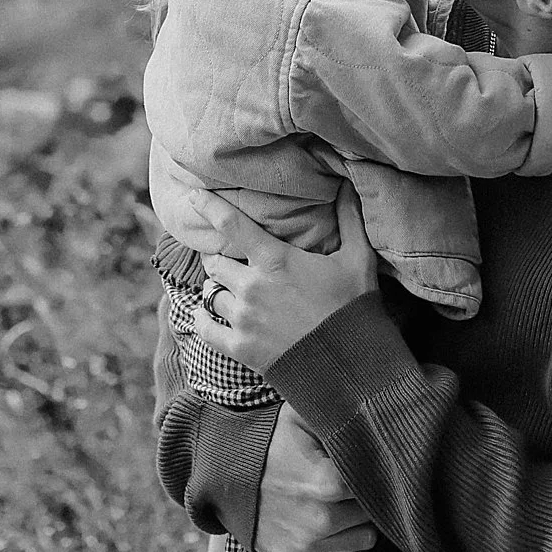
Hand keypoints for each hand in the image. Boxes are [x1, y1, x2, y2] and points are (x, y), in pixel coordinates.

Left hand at [194, 185, 378, 375]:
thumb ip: (349, 218)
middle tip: (227, 256)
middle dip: (218, 256)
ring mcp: (243, 320)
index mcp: (275, 260)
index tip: (193, 197)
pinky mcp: (241, 349)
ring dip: (215, 287)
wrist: (350, 366)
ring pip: (209, 293)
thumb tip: (346, 184)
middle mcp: (252, 287)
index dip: (208, 207)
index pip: (231, 225)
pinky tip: (206, 315)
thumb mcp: (358, 258)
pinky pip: (205, 329)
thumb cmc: (353, 307)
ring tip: (224, 286)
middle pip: (215, 262)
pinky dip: (203, 319)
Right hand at [254, 406, 376, 551]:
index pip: (376, 487)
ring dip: (361, 524)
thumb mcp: (300, 415)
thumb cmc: (269, 439)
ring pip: (365, 542)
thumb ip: (338, 415)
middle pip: (373, 515)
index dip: (377, 476)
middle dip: (370, 498)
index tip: (369, 466)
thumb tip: (370, 414)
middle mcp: (319, 520)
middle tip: (357, 483)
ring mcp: (305, 546)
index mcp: (326, 482)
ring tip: (347, 504)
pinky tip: (344, 532)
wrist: (224, 471)